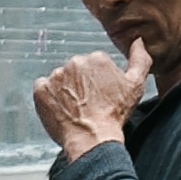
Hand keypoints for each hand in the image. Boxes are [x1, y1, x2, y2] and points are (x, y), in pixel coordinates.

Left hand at [31, 41, 151, 158]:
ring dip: (65, 91)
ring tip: (74, 109)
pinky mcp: (41, 90)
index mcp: (97, 58)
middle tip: (87, 104)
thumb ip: (140, 59)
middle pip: (76, 71)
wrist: (92, 138)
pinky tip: (59, 109)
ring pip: (60, 79)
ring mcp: (56, 76)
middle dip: (80, 84)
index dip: (98, 82)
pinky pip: (43, 88)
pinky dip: (48, 97)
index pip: (94, 66)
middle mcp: (75, 62)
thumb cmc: (115, 114)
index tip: (100, 96)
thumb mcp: (136, 85)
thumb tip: (138, 41)